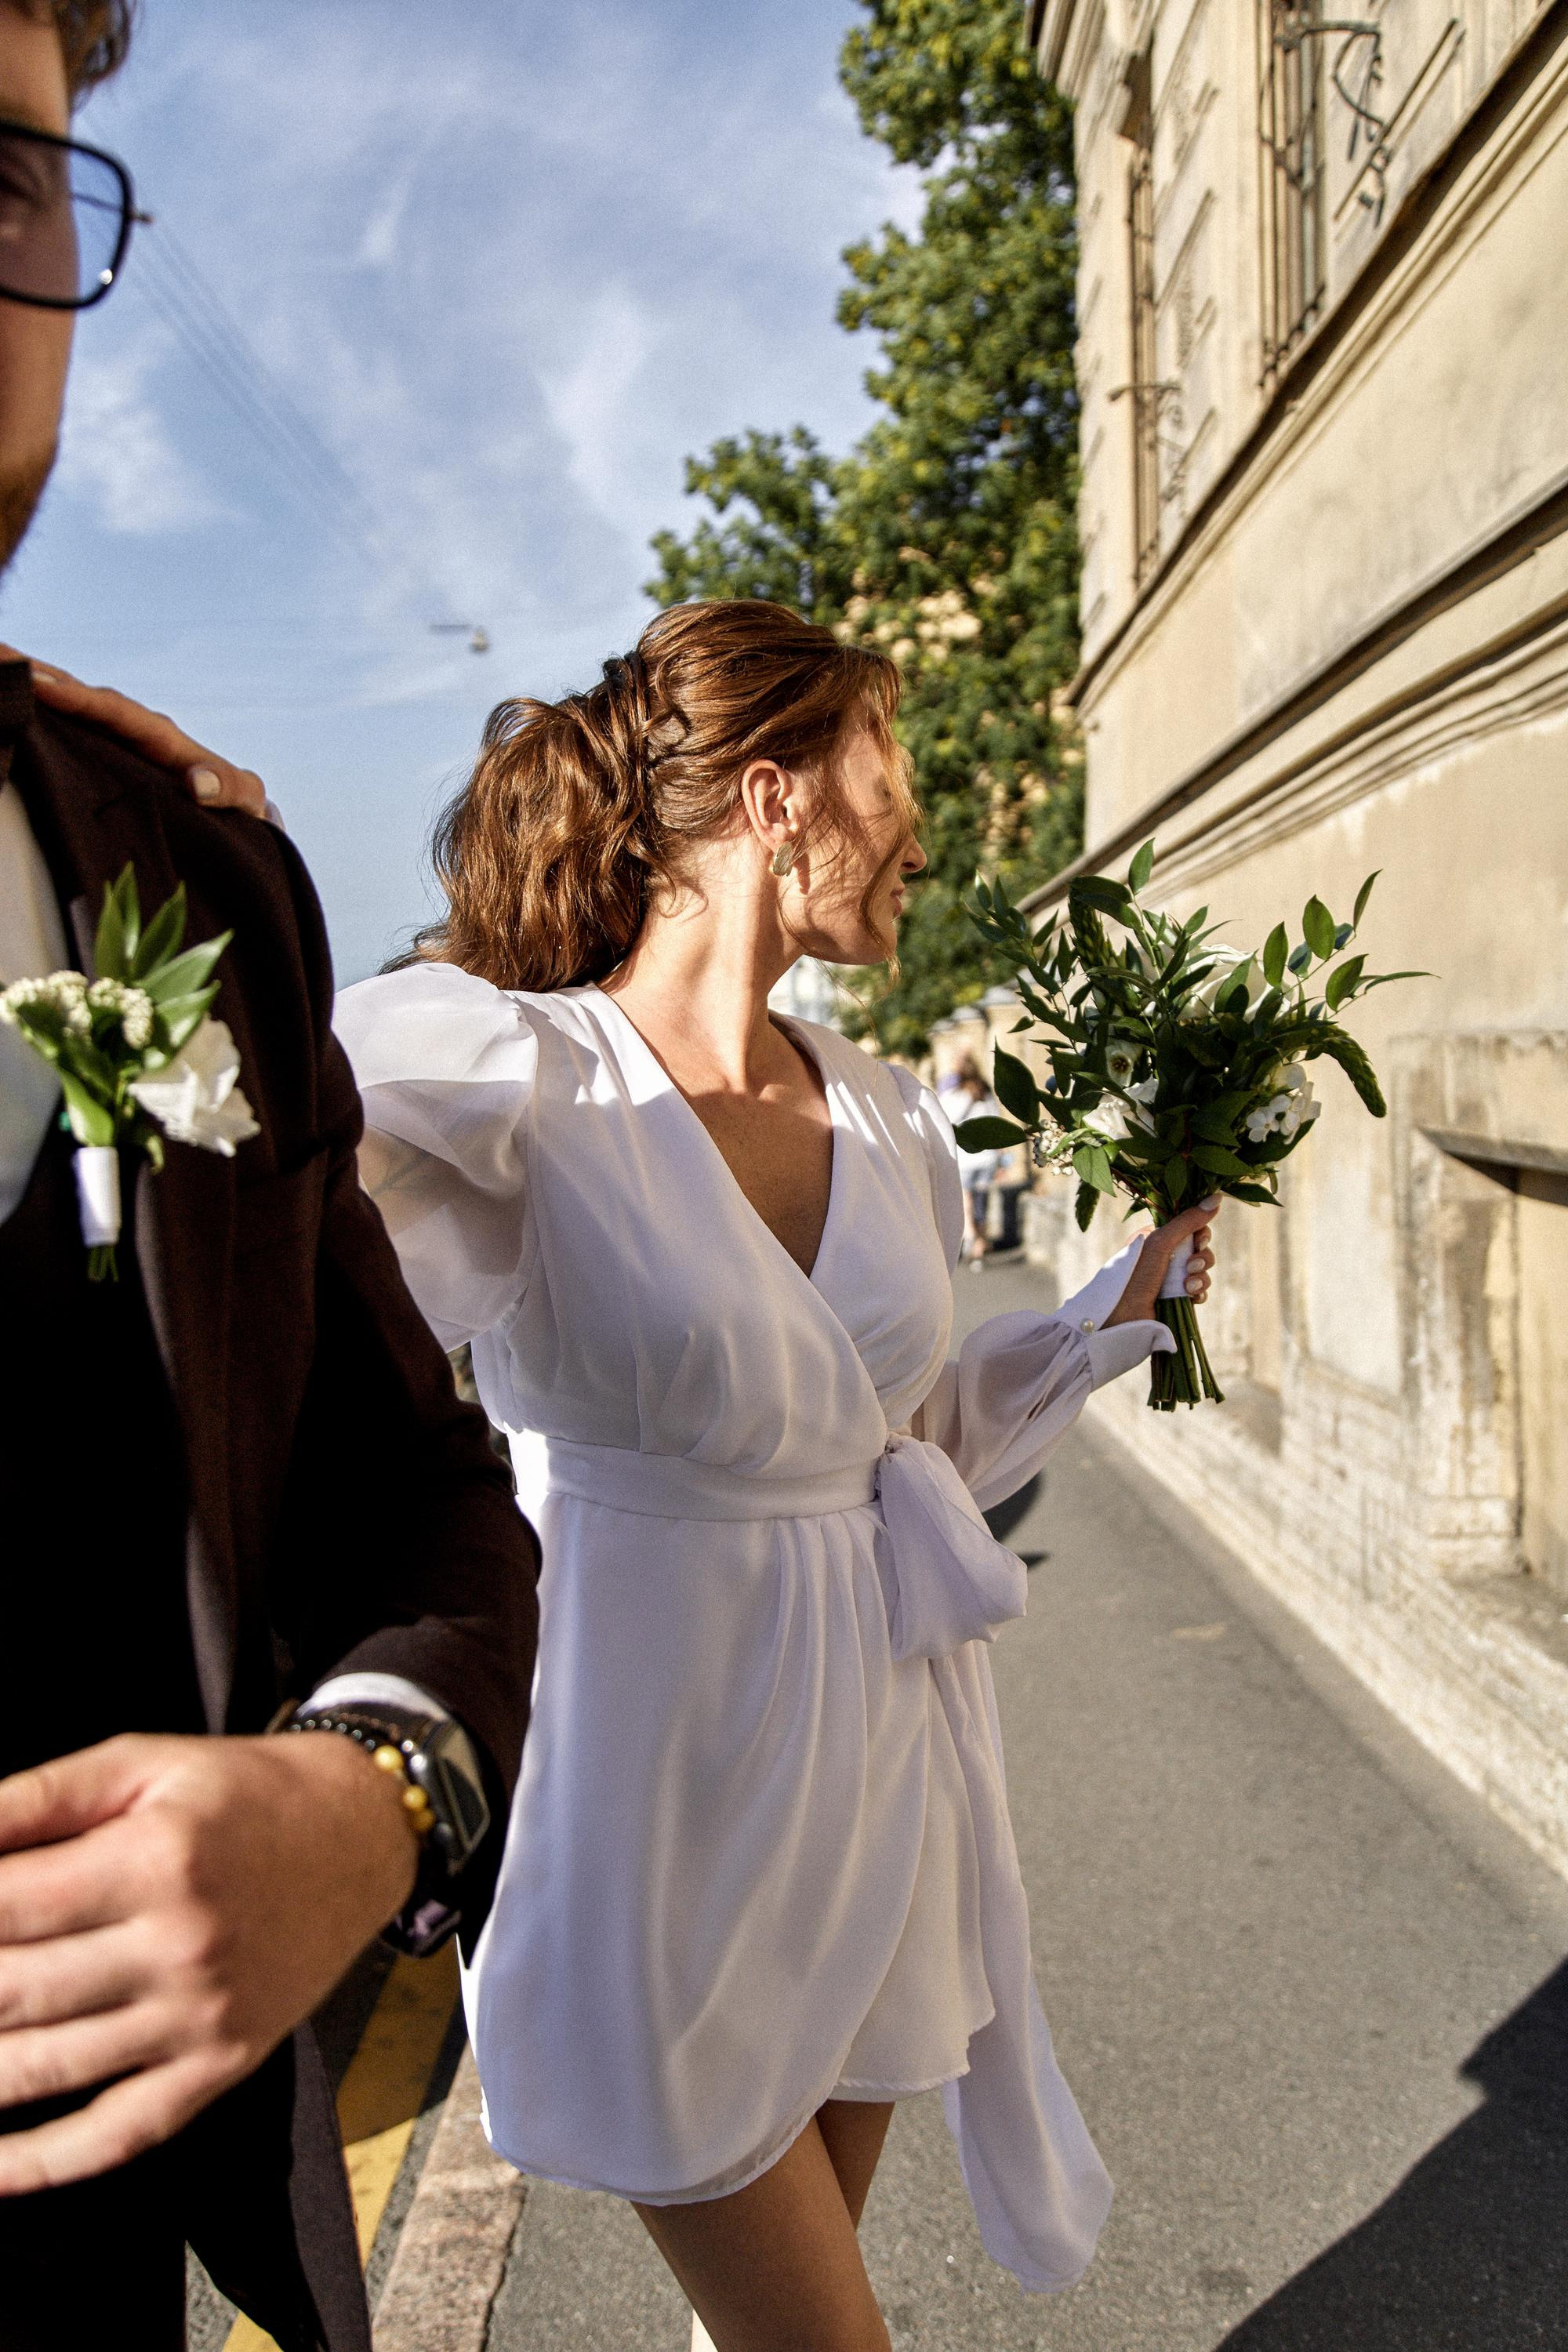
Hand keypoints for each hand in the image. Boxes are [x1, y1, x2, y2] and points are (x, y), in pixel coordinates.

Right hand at [0, 645, 269, 816]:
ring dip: (29, 686)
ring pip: (67, 708)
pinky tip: (9, 702)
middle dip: (38, 675)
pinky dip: (37, 715)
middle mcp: (131, 730)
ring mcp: (113, 741)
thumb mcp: (243, 797)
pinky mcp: (100, 756)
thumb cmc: (239, 804)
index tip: (38, 684)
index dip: (78, 698)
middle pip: (79, 696)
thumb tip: (198, 785)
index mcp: (161, 737)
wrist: (233, 815)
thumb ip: (228, 788)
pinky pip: (65, 730)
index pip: (114, 711)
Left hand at [0, 1730, 418, 2193]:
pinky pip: (114, 2134)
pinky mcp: (219, 2067)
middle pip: (11, 1992)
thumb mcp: (141, 1763)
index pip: (4, 1906)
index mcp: (156, 1860)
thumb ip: (37, 1797)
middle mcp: (180, 1946)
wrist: (360, 1835)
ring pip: (43, 2070)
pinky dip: (37, 2164)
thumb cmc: (242, 1793)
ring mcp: (200, 2019)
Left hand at [1103, 1197, 1219, 1327]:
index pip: (1190, 1227)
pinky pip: (1199, 1290)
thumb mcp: (1161, 1243)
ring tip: (1187, 1287)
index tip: (1199, 1241)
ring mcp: (1170, 1277)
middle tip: (1190, 1267)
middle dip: (1202, 1258)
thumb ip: (1188, 1221)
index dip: (1201, 1234)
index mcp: (1156, 1237)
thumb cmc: (1136, 1275)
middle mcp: (1164, 1255)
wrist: (1123, 1317)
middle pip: (1200, 1249)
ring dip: (1201, 1278)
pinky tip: (1191, 1297)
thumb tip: (1217, 1196)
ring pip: (1202, 1270)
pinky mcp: (1177, 1298)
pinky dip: (1199, 1293)